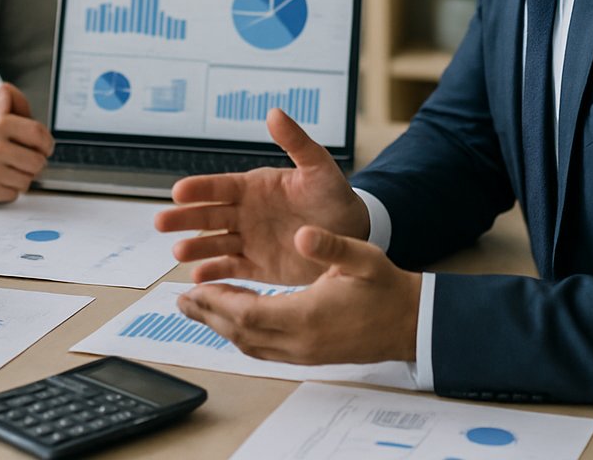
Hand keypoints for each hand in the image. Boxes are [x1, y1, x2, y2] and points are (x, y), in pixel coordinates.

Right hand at [0, 83, 53, 203]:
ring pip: (28, 179)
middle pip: (38, 160)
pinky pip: (14, 193)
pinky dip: (9, 190)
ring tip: (7, 172)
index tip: (44, 147)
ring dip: (21, 178)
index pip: (39, 133)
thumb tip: (9, 91)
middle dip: (34, 163)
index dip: (46, 143)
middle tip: (25, 162)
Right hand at [154, 109, 367, 285]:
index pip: (220, 187)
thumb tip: (274, 112)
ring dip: (196, 247)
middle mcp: (244, 213)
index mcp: (253, 188)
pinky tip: (198, 277)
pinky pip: (231, 269)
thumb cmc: (334, 196)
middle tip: (160, 222)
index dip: (199, 189)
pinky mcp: (257, 267)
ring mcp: (248, 241)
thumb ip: (296, 142)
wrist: (352, 234)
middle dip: (184, 218)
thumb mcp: (318, 167)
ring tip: (178, 252)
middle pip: (208, 215)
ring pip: (215, 243)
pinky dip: (215, 273)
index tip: (178, 191)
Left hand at [174, 225, 420, 365]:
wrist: (410, 324)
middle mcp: (300, 342)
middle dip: (208, 315)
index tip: (193, 288)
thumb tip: (303, 234)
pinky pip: (264, 351)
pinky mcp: (309, 357)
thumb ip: (330, 245)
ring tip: (198, 310)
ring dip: (220, 327)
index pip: (246, 313)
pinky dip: (242, 336)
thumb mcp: (362, 258)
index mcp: (307, 316)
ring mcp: (304, 354)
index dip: (216, 301)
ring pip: (249, 346)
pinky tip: (234, 321)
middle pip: (240, 333)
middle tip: (182, 300)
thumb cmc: (386, 289)